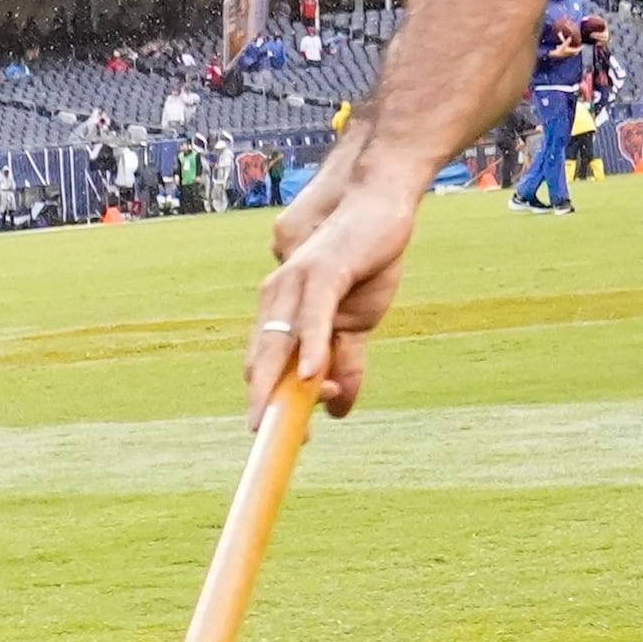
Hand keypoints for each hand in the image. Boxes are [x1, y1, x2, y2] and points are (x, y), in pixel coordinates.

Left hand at [251, 169, 411, 417]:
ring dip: (283, 386)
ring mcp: (296, 285)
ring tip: (285, 422)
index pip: (265, 368)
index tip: (273, 440)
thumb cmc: (364, 258)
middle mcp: (277, 300)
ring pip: (281, 343)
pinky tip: (312, 376)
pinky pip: (313, 316)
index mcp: (282, 314)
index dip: (266, 404)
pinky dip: (312, 347)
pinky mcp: (323, 271)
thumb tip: (340, 412)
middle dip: (266, 403)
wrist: (379, 200)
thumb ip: (344, 364)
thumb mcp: (356, 323)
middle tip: (274, 440)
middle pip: (263, 361)